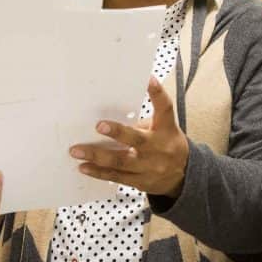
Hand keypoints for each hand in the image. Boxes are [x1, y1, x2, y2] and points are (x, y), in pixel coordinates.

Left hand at [69, 76, 188, 196]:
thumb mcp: (162, 128)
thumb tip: (106, 109)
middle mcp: (158, 147)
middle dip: (117, 132)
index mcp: (165, 129)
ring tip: (77, 150)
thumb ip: (140, 121)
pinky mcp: (140, 181)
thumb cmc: (166, 144)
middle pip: (137, 139)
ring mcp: (149, 166)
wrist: (184, 176)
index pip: (165, 108)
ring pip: (121, 161)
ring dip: (96, 155)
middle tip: (98, 126)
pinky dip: (98, 172)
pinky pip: (116, 176)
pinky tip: (84, 166)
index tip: (148, 80)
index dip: (157, 93)